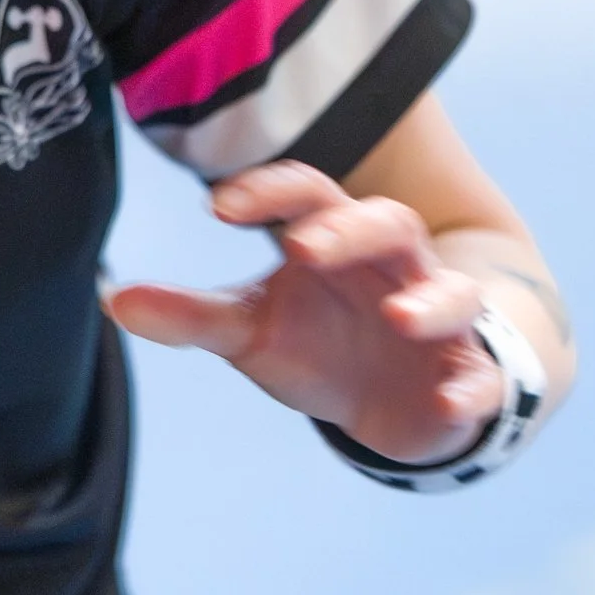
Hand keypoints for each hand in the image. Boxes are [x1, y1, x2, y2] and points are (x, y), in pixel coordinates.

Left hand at [105, 161, 508, 466]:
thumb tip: (113, 298)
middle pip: (387, 223)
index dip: (268, 192)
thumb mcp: (250, 331)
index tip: (217, 208)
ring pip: (453, 294)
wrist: (396, 400)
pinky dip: (470, 387)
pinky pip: (482, 376)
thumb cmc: (319, 345)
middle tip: (305, 246)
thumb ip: (191, 314)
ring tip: (399, 318)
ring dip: (432, 302)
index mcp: (335, 240)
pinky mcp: (466, 376)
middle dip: (352, 231)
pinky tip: (449, 401)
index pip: (307, 195)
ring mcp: (439, 320)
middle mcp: (395, 268)